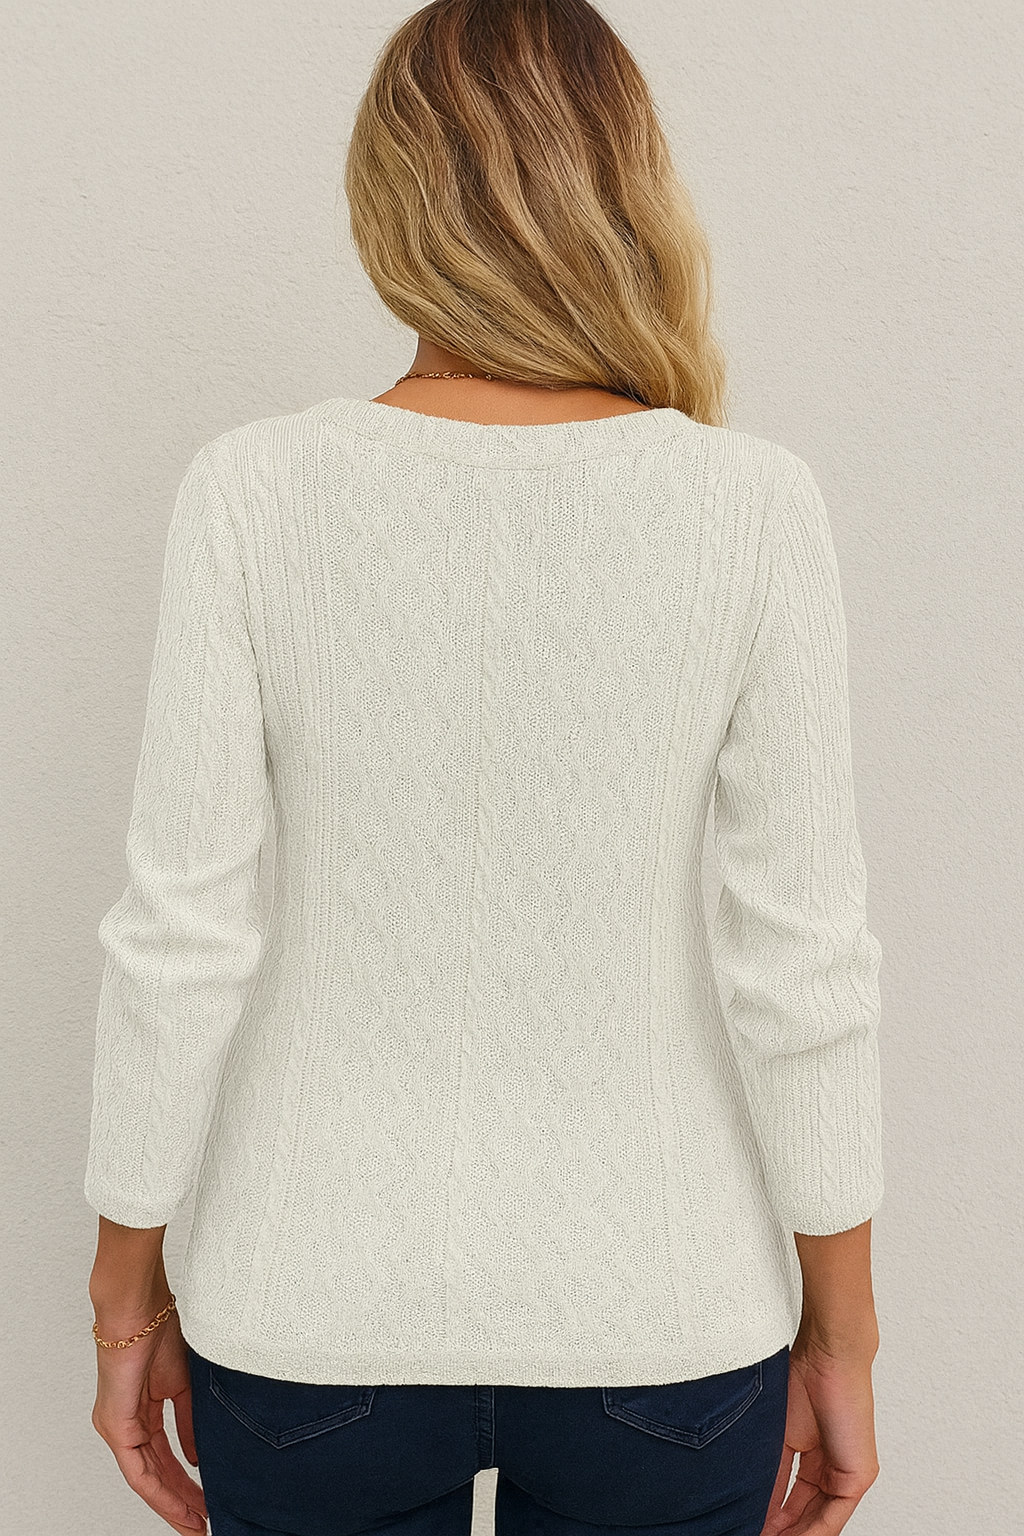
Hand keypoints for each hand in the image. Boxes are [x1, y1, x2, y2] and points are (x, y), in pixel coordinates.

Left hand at [91, 1298, 207, 1533]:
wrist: (140, 1306)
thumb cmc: (159, 1328)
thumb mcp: (183, 1383)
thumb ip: (188, 1421)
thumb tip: (196, 1456)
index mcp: (138, 1411)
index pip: (162, 1457)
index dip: (184, 1482)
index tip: (206, 1500)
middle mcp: (123, 1425)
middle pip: (155, 1474)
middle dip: (181, 1501)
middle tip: (203, 1522)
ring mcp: (116, 1428)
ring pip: (146, 1479)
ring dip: (173, 1503)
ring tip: (196, 1523)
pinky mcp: (115, 1426)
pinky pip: (138, 1470)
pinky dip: (160, 1491)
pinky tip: (179, 1505)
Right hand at [759, 1337, 879, 1534]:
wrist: (829, 1355)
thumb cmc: (804, 1377)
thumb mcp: (778, 1436)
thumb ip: (772, 1474)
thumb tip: (754, 1504)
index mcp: (813, 1459)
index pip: (791, 1503)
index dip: (770, 1521)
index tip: (746, 1527)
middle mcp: (832, 1471)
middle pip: (804, 1517)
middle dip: (780, 1532)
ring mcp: (847, 1476)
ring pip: (819, 1522)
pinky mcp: (858, 1477)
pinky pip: (833, 1517)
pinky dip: (810, 1533)